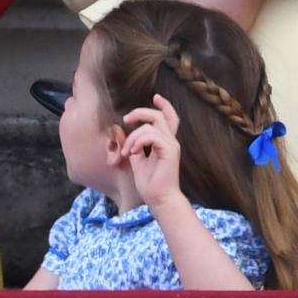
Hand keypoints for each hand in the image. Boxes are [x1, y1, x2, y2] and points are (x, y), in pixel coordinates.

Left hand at [122, 93, 183, 210]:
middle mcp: (171, 142)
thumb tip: (127, 139)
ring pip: (151, 125)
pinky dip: (139, 141)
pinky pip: (152, 136)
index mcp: (165, 143)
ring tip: (128, 151)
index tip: (155, 96)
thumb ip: (136, 147)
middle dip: (140, 112)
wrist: (159, 200)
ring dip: (134, 136)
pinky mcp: (169, 151)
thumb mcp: (139, 161)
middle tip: (126, 119)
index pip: (170, 118)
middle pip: (159, 115)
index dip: (164, 106)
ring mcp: (171, 146)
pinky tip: (133, 153)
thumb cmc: (151, 184)